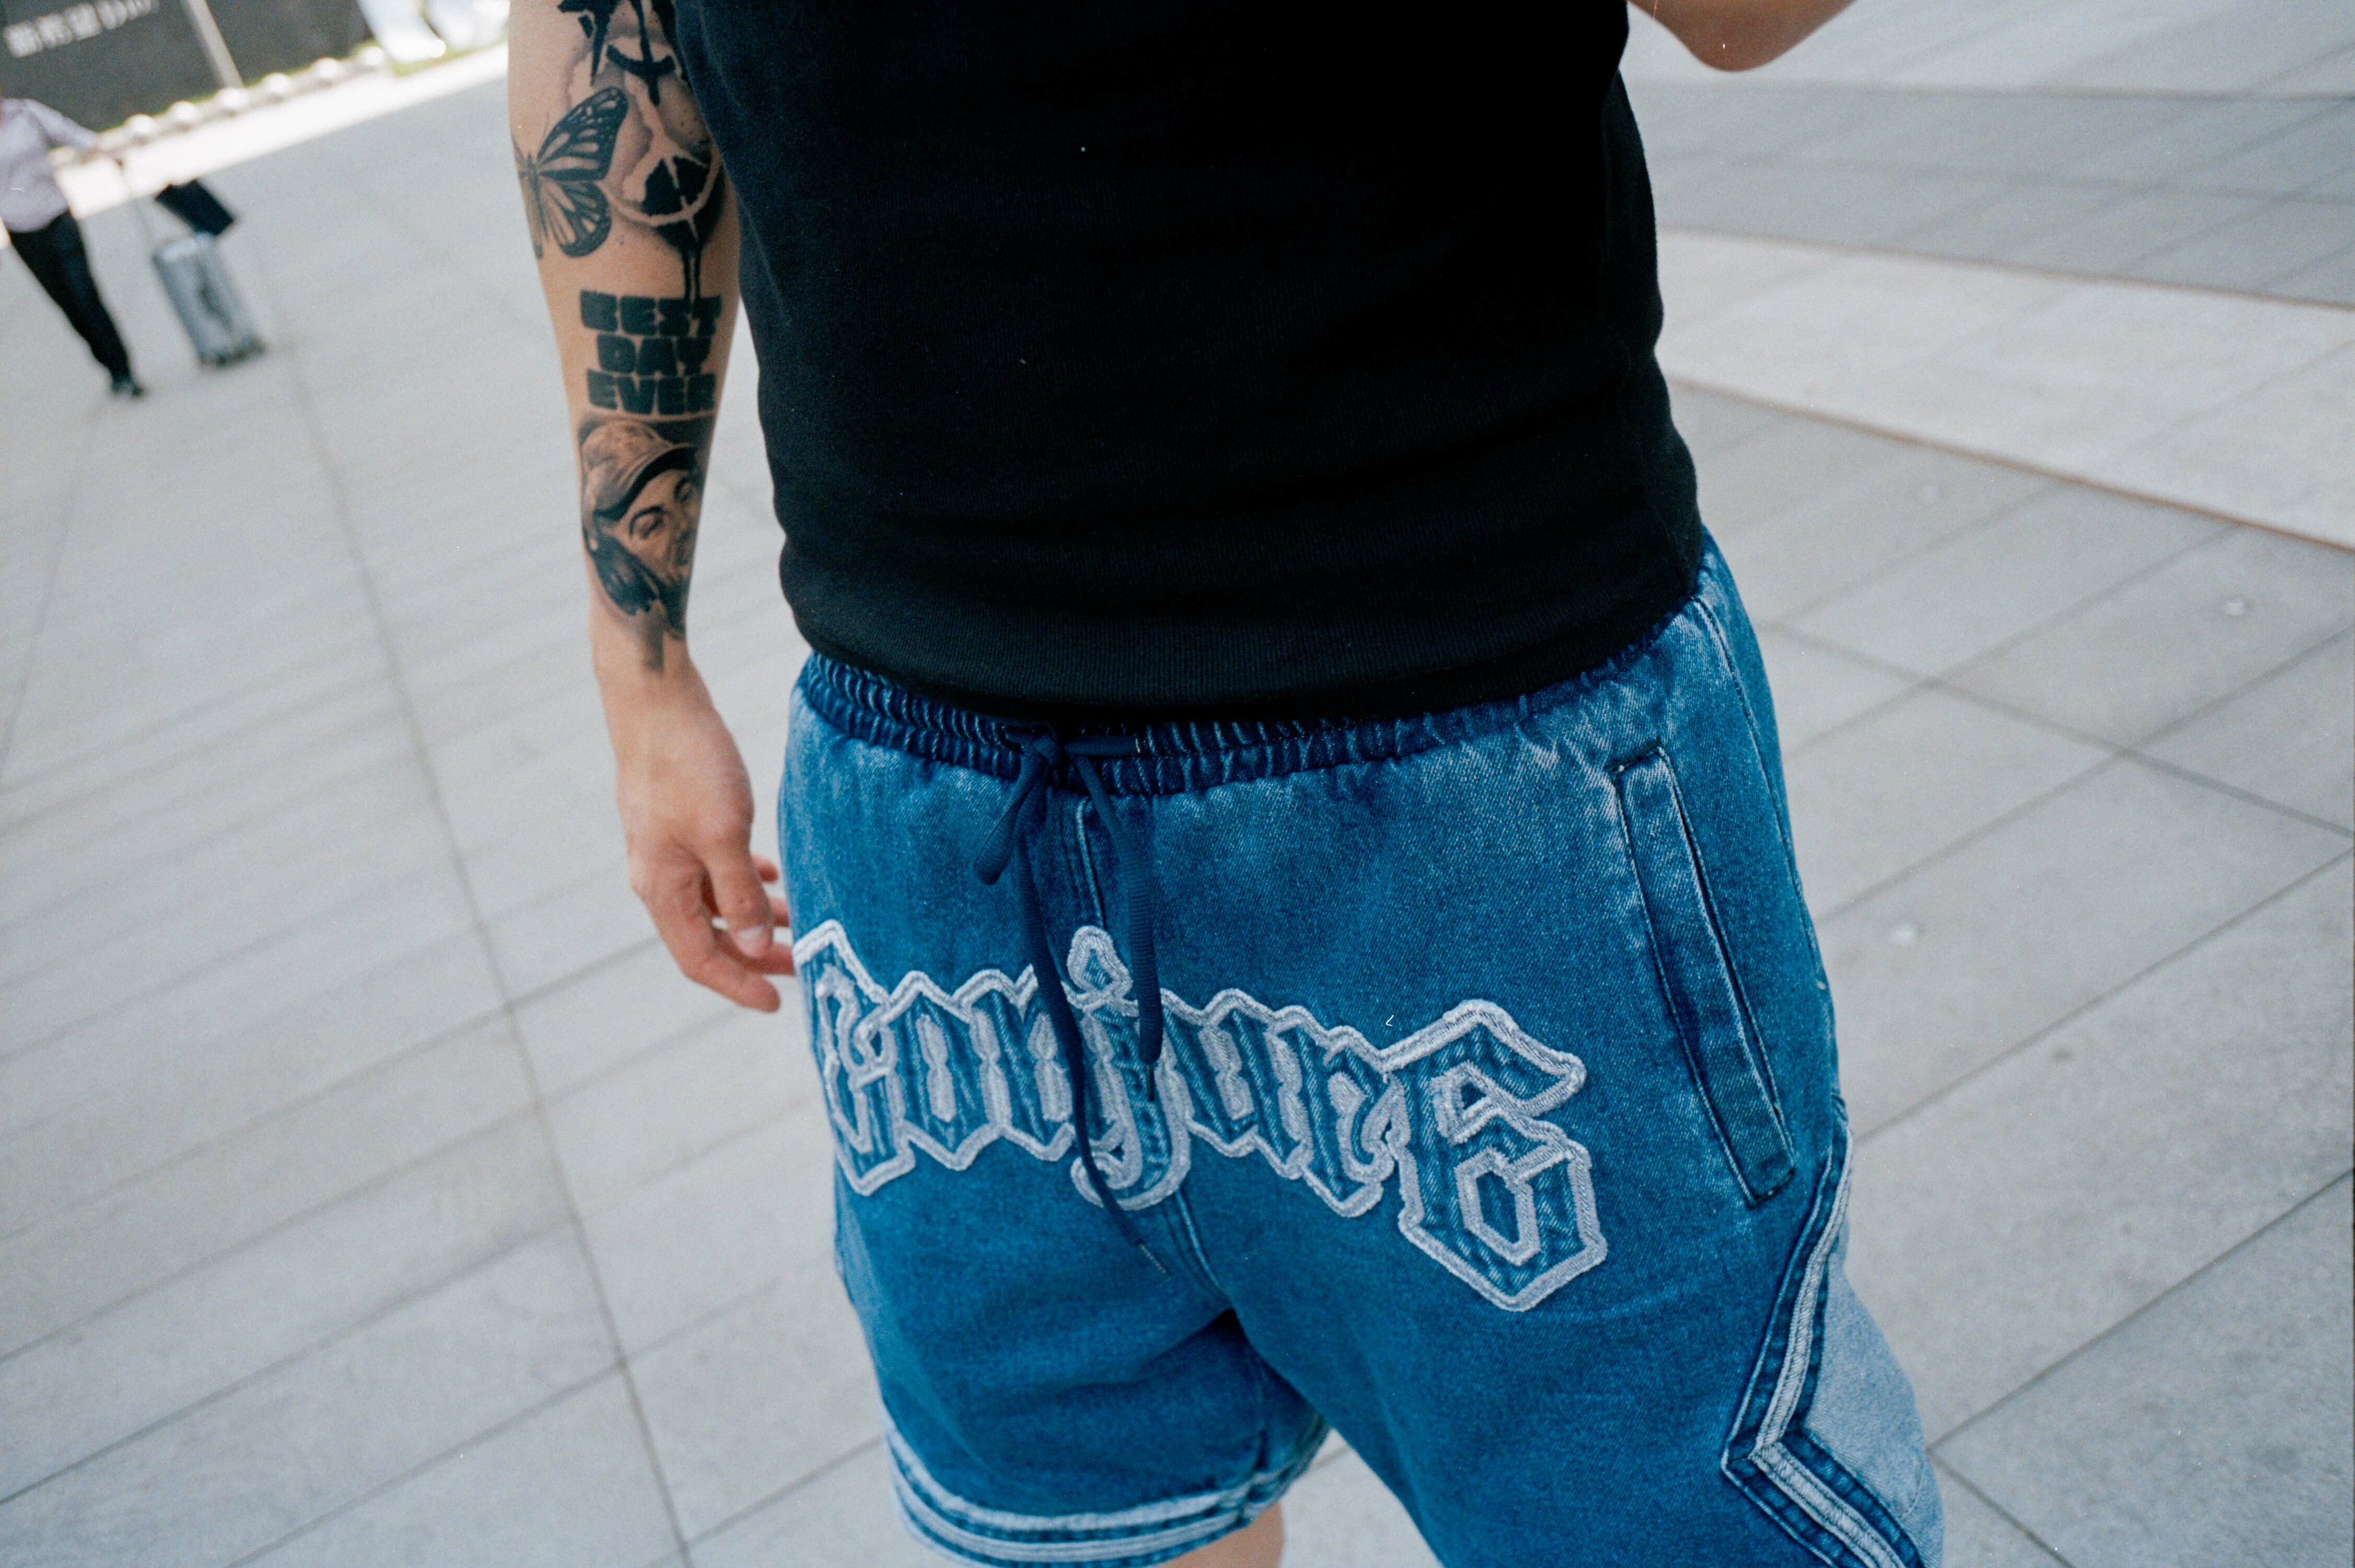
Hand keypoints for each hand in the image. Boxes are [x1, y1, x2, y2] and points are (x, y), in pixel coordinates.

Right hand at [603, 666, 794, 1009]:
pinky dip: (744, 879)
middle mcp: (658, 875)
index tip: (777, 1003)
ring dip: (754, 914)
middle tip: (804, 965)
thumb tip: (753, 943)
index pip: (699, 958)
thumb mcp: (722, 834)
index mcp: (661, 888)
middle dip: (754, 954)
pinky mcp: (680, 820)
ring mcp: (667, 848)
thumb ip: (739, 893)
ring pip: (714, 900)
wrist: (656, 700)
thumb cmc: (687, 763)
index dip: (737, 984)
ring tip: (801, 922)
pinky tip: (774, 874)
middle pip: (708, 934)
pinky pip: (714, 867)